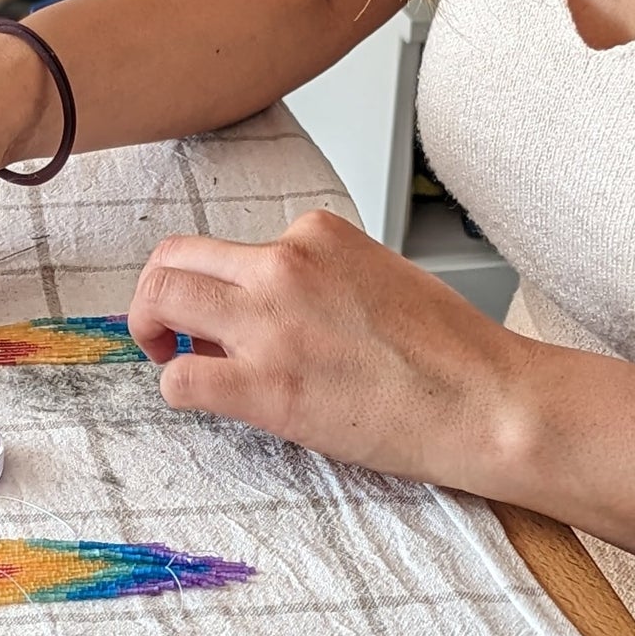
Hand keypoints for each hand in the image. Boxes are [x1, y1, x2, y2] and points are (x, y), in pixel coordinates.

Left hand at [127, 209, 525, 492]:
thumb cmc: (449, 352)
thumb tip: (258, 310)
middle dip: (156, 295)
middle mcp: (283, 265)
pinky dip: (176, 387)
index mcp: (314, 234)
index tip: (227, 318)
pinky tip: (205, 398)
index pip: (231, 246)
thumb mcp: (376, 278)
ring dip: (147, 330)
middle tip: (163, 331)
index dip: (217, 285)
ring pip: (159, 299)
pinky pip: (178, 377)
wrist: (487, 400)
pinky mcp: (265, 385)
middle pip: (173, 258)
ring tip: (166, 358)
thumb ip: (314, 281)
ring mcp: (270, 322)